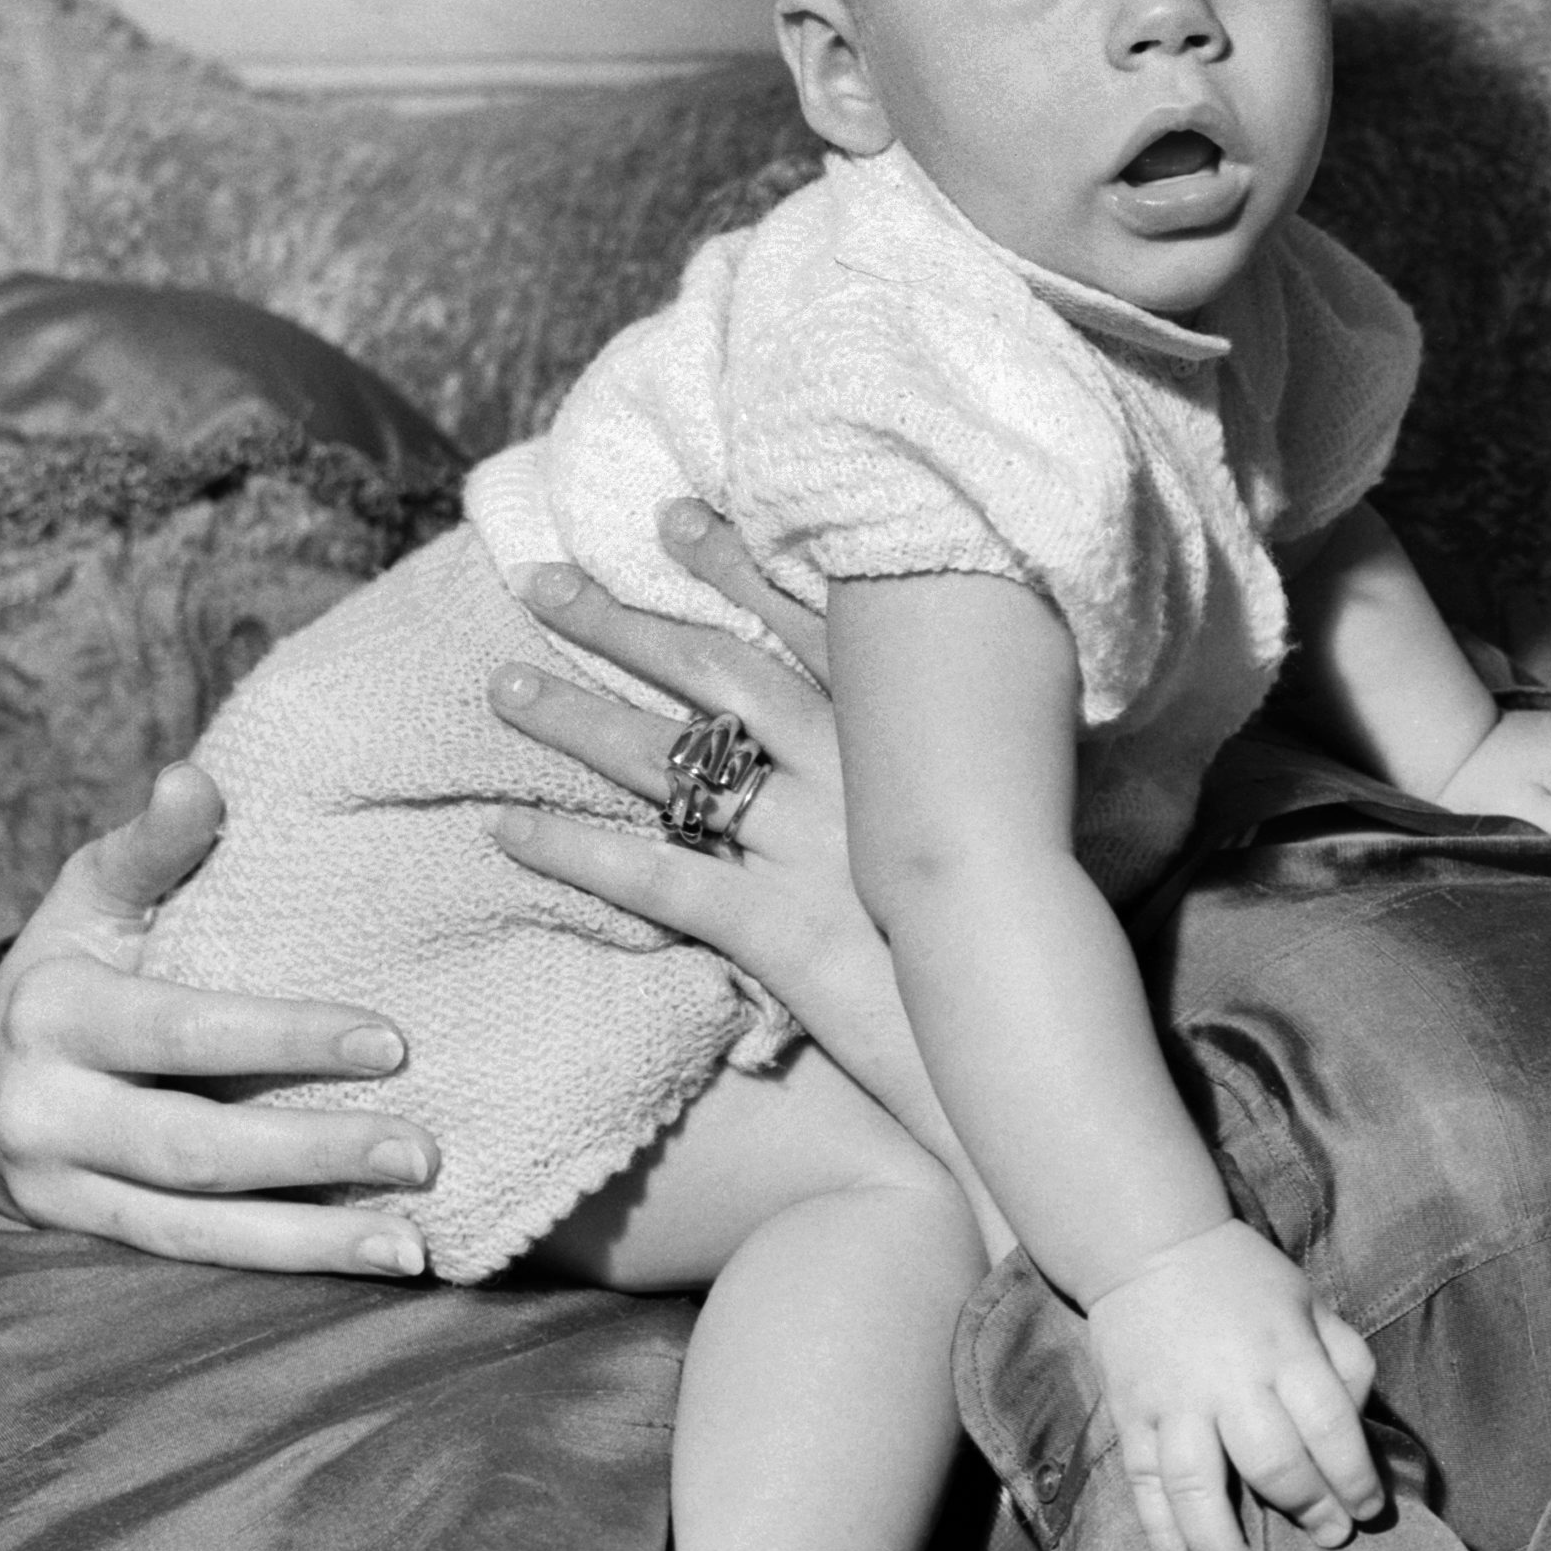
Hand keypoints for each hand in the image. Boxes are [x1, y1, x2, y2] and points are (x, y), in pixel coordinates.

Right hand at [0, 763, 438, 1271]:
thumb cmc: (73, 964)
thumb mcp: (95, 896)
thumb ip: (156, 848)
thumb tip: (197, 781)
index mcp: (56, 1014)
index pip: (184, 1031)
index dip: (285, 1040)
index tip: (393, 1042)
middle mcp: (48, 1112)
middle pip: (193, 1147)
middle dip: (313, 1153)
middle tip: (423, 1153)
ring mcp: (60, 1188)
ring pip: (191, 1229)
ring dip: (308, 1242)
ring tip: (411, 1246)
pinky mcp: (85, 1236)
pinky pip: (187, 1261)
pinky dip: (279, 1267)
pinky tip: (366, 1264)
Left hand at [489, 508, 1005, 1238]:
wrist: (1043, 1034)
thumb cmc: (1047, 927)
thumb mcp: (1038, 811)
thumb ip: (987, 757)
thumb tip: (972, 711)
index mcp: (905, 736)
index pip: (807, 626)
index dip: (734, 567)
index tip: (670, 517)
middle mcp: (853, 771)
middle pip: (717, 675)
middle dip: (624, 622)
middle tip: (540, 580)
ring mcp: (812, 848)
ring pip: (672, 764)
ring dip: (579, 718)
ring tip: (503, 682)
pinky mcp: (782, 931)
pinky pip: (657, 880)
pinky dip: (577, 852)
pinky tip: (509, 831)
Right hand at [1084, 1221, 1381, 1550]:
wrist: (1148, 1245)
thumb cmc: (1243, 1279)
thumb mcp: (1309, 1301)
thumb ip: (1344, 1360)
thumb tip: (1359, 1428)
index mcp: (1285, 1350)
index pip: (1331, 1428)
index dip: (1355, 1479)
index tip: (1368, 1511)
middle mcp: (1230, 1382)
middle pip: (1274, 1465)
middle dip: (1309, 1510)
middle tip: (1329, 1536)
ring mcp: (1174, 1404)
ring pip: (1199, 1489)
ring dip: (1226, 1549)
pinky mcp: (1131, 1418)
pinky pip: (1144, 1486)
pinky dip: (1159, 1536)